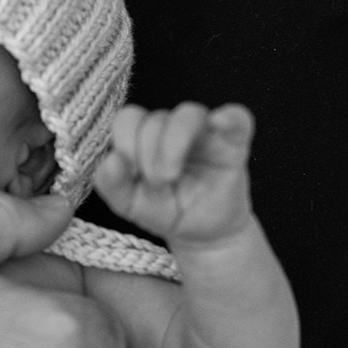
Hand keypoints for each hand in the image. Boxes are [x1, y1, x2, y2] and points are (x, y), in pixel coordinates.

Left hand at [94, 102, 254, 247]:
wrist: (203, 233)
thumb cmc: (166, 210)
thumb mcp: (130, 205)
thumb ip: (111, 185)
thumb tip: (110, 160)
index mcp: (146, 136)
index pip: (129, 118)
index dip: (125, 142)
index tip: (130, 175)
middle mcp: (173, 128)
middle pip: (155, 119)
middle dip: (148, 156)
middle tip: (156, 185)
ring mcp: (205, 132)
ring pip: (188, 113)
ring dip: (173, 143)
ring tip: (170, 176)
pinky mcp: (234, 142)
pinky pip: (237, 118)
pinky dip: (228, 118)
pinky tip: (219, 125)